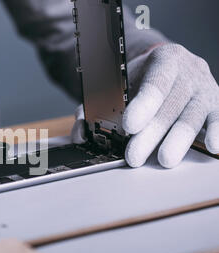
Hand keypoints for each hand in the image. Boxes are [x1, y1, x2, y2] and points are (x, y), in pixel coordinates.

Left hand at [70, 44, 218, 167]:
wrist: (169, 68)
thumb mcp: (119, 83)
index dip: (143, 104)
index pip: (155, 82)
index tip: (129, 125)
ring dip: (178, 141)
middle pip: (172, 104)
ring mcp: (206, 89)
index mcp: (164, 60)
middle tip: (134, 156)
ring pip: (194, 116)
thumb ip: (98, 105)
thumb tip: (80, 132)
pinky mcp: (217, 105)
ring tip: (164, 159)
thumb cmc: (142, 79)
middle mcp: (190, 72)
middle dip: (152, 133)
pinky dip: (218, 133)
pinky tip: (213, 147)